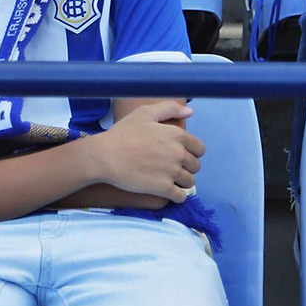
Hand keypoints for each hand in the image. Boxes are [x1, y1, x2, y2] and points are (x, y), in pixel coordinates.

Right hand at [88, 102, 203, 202]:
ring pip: (189, 182)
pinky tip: (167, 191)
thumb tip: (190, 111)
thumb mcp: (145, 113)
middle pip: (195, 166)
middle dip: (186, 167)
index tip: (178, 154)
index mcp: (178, 135)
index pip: (200, 149)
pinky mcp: (163, 188)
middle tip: (170, 167)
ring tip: (168, 179)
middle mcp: (179, 154)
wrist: (105, 155)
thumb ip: (169, 108)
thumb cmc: (123, 132)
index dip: (191, 152)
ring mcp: (172, 172)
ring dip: (181, 182)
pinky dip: (177, 196)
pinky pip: (181, 197)